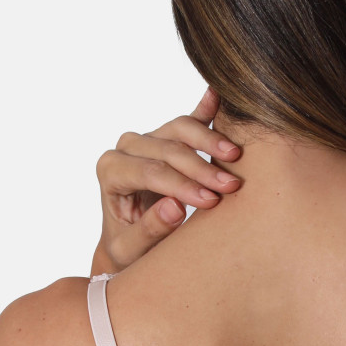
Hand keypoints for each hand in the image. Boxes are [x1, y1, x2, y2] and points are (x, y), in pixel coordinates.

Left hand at [94, 87, 241, 271]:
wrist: (129, 242)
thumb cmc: (128, 248)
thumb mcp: (131, 250)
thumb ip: (148, 230)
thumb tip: (175, 206)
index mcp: (111, 171)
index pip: (151, 172)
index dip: (183, 185)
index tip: (212, 202)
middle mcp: (126, 148)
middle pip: (168, 148)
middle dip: (202, 167)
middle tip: (231, 186)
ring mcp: (148, 138)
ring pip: (180, 128)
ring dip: (210, 141)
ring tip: (235, 157)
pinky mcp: (168, 137)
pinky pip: (189, 120)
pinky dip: (205, 108)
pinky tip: (218, 95)